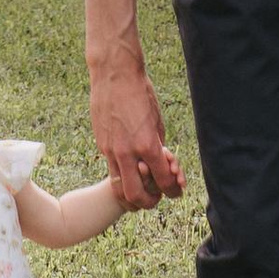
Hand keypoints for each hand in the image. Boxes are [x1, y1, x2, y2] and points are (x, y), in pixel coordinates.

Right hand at [89, 52, 183, 209]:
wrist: (114, 74)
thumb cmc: (141, 92)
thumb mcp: (157, 120)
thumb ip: (157, 145)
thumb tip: (160, 163)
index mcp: (147, 144)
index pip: (164, 181)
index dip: (173, 190)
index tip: (177, 190)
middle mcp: (127, 151)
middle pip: (136, 195)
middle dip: (149, 203)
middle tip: (157, 199)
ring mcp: (111, 149)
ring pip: (119, 187)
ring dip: (131, 196)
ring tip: (141, 193)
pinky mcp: (101, 144)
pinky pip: (111, 168)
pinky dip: (122, 175)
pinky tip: (130, 168)